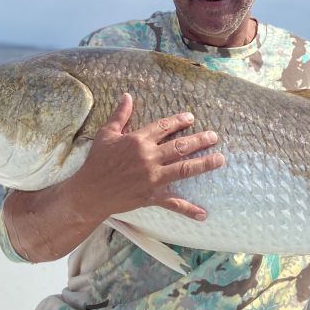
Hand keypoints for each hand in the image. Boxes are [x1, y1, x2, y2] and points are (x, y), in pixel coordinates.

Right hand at [71, 92, 224, 221]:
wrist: (89, 192)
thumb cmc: (96, 162)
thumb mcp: (107, 134)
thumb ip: (120, 115)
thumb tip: (127, 96)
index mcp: (138, 140)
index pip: (164, 127)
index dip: (179, 121)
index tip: (191, 118)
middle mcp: (149, 157)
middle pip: (181, 146)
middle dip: (200, 140)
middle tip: (214, 136)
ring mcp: (152, 178)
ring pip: (184, 169)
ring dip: (204, 164)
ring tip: (220, 159)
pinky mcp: (151, 196)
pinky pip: (173, 203)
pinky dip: (188, 209)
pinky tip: (203, 213)